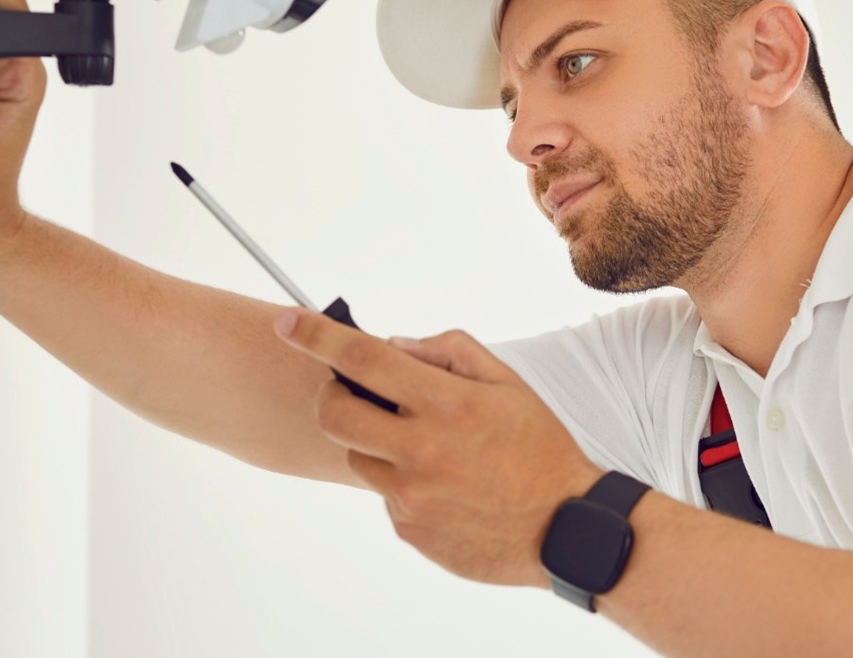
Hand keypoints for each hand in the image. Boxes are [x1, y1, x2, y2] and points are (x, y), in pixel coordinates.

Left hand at [273, 309, 603, 588]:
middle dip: (333, 395)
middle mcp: (419, 450)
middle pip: (334, 413)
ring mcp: (410, 496)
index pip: (362, 358)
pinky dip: (404, 484)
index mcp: (444, 403)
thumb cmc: (540, 449)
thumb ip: (449, 353)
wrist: (566, 529)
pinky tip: (447, 487)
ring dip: (375, 444)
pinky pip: (386, 497)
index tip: (287, 322)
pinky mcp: (409, 530)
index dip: (316, 336)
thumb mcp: (508, 384)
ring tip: (427, 449)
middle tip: (354, 393)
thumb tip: (396, 346)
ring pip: (358, 457)